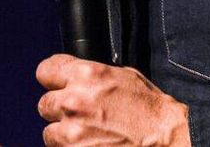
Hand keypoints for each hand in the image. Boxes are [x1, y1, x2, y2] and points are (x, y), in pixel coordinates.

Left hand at [35, 54, 190, 146]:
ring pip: (49, 132)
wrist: (165, 138)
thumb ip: (90, 74)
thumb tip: (73, 76)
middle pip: (44, 104)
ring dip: (64, 133)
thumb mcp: (122, 76)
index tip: (57, 85)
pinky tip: (91, 144)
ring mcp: (72, 131)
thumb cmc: (149, 108)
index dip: (53, 79)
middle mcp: (74, 101)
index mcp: (86, 74)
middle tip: (79, 115)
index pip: (45, 71)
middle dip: (59, 109)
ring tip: (88, 134)